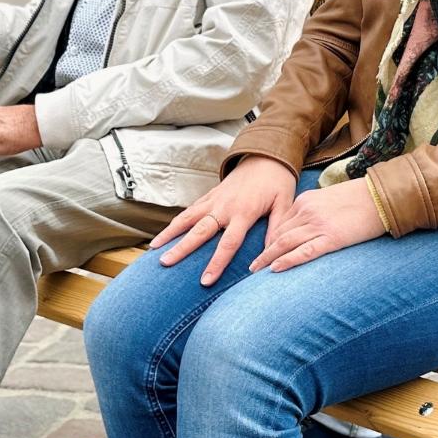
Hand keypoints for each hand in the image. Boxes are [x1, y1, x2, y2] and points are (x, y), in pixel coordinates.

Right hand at [151, 155, 296, 284]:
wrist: (266, 156)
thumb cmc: (278, 182)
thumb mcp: (284, 204)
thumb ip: (276, 229)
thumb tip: (272, 255)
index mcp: (244, 212)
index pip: (228, 243)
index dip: (216, 263)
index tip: (205, 281)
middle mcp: (224, 206)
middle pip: (200, 231)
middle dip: (182, 249)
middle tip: (165, 264)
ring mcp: (214, 200)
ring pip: (187, 218)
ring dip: (170, 233)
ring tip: (153, 249)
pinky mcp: (210, 195)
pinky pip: (189, 210)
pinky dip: (176, 223)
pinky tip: (164, 235)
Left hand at [247, 178, 385, 273]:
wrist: (380, 196)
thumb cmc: (358, 199)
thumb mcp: (328, 199)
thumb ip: (312, 210)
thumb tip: (302, 228)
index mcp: (305, 201)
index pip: (280, 223)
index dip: (268, 240)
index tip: (260, 252)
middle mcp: (307, 212)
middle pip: (278, 234)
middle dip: (263, 251)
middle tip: (250, 267)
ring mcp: (318, 225)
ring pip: (285, 243)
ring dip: (267, 258)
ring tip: (255, 271)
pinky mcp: (331, 238)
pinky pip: (304, 252)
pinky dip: (287, 260)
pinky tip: (275, 269)